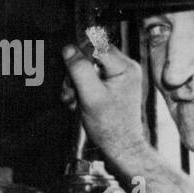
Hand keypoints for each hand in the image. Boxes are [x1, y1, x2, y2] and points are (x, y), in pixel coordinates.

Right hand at [61, 42, 153, 174]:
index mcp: (125, 67)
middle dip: (75, 72)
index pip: (97, 45)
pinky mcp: (114, 84)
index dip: (78, 54)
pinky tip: (77, 100)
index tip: (67, 69)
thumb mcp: (91, 96)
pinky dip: (82, 87)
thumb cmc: (111, 127)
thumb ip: (80, 70)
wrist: (120, 147)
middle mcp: (126, 67)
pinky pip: (93, 77)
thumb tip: (69, 49)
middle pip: (91, 55)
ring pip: (89, 66)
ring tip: (72, 99)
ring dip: (75, 82)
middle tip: (69, 90)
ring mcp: (120, 76)